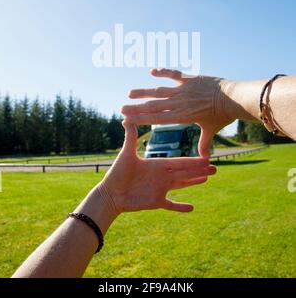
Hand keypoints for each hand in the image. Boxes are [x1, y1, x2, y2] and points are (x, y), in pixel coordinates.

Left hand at [97, 121, 215, 214]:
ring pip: (182, 185)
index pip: (180, 162)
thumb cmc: (117, 173)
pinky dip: (180, 207)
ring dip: (194, 182)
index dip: (193, 161)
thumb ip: (130, 138)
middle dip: (199, 170)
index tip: (206, 158)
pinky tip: (192, 207)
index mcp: (158, 164)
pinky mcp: (156, 202)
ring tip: (207, 179)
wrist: (110, 193)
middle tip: (215, 168)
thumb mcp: (126, 154)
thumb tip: (126, 119)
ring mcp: (160, 189)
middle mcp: (162, 176)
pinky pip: (171, 205)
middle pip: (185, 172)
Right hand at [121, 68, 235, 157]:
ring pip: (159, 91)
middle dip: (135, 108)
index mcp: (181, 116)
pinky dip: (163, 71)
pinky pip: (173, 74)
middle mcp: (178, 103)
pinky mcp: (189, 79)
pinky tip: (152, 71)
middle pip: (152, 106)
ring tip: (129, 93)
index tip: (127, 119)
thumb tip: (204, 159)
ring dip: (143, 92)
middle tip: (121, 108)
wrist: (232, 98)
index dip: (140, 119)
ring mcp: (182, 90)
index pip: (156, 119)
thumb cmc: (222, 116)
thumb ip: (204, 143)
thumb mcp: (211, 130)